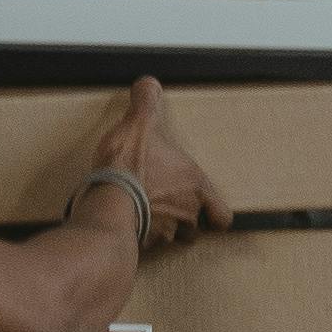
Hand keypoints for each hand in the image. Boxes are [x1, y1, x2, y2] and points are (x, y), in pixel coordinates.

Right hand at [94, 77, 226, 244]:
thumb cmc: (131, 166)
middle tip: (169, 207)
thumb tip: (148, 84)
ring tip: (146, 217)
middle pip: (196, 227)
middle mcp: (186, 214)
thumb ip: (147, 102)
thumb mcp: (140, 123)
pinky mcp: (141, 246)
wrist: (109, 201)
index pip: (222, 214)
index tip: (211, 214)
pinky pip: (145, 247)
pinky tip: (126, 225)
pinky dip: (139, 239)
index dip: (216, 214)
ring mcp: (164, 233)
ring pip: (172, 239)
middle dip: (185, 220)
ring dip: (163, 231)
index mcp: (195, 186)